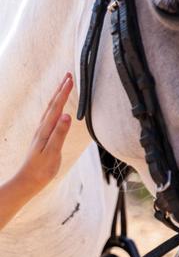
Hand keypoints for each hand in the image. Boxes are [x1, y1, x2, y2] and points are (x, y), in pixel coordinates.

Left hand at [15, 74, 73, 190]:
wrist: (29, 180)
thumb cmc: (41, 168)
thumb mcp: (52, 152)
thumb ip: (59, 133)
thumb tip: (66, 115)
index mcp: (46, 130)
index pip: (57, 107)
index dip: (64, 93)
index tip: (71, 79)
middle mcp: (43, 128)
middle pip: (53, 104)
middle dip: (61, 89)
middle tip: (69, 75)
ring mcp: (43, 132)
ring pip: (51, 109)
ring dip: (58, 96)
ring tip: (64, 86)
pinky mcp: (44, 136)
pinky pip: (51, 116)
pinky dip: (56, 107)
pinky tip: (59, 108)